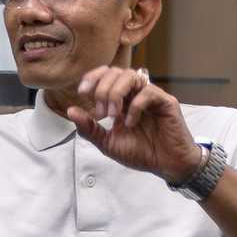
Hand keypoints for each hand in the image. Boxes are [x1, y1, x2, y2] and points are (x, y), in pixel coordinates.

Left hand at [66, 66, 202, 182]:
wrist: (165, 165)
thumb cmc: (140, 152)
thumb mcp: (107, 142)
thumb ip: (89, 128)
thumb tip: (70, 110)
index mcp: (121, 99)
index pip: (106, 74)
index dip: (92, 77)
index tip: (82, 93)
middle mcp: (135, 94)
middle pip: (116, 71)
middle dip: (102, 89)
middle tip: (101, 113)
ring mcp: (151, 96)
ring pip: (131, 76)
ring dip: (116, 93)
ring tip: (113, 115)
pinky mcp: (166, 102)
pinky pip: (148, 92)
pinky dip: (134, 106)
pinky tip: (130, 123)